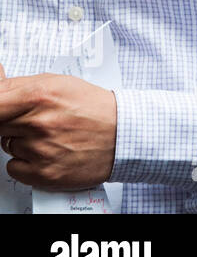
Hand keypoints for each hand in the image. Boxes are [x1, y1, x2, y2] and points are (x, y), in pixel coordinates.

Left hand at [0, 62, 117, 189]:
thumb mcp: (59, 83)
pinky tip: (47, 152)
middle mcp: (38, 124)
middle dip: (10, 122)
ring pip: (6, 146)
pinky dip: (26, 162)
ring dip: (21, 141)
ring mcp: (39, 150)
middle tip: (32, 120)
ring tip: (49, 135)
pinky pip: (13, 167)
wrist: (123, 134)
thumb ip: (19, 83)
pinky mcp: (43, 173)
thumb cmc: (94, 107)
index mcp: (38, 96)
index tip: (1, 107)